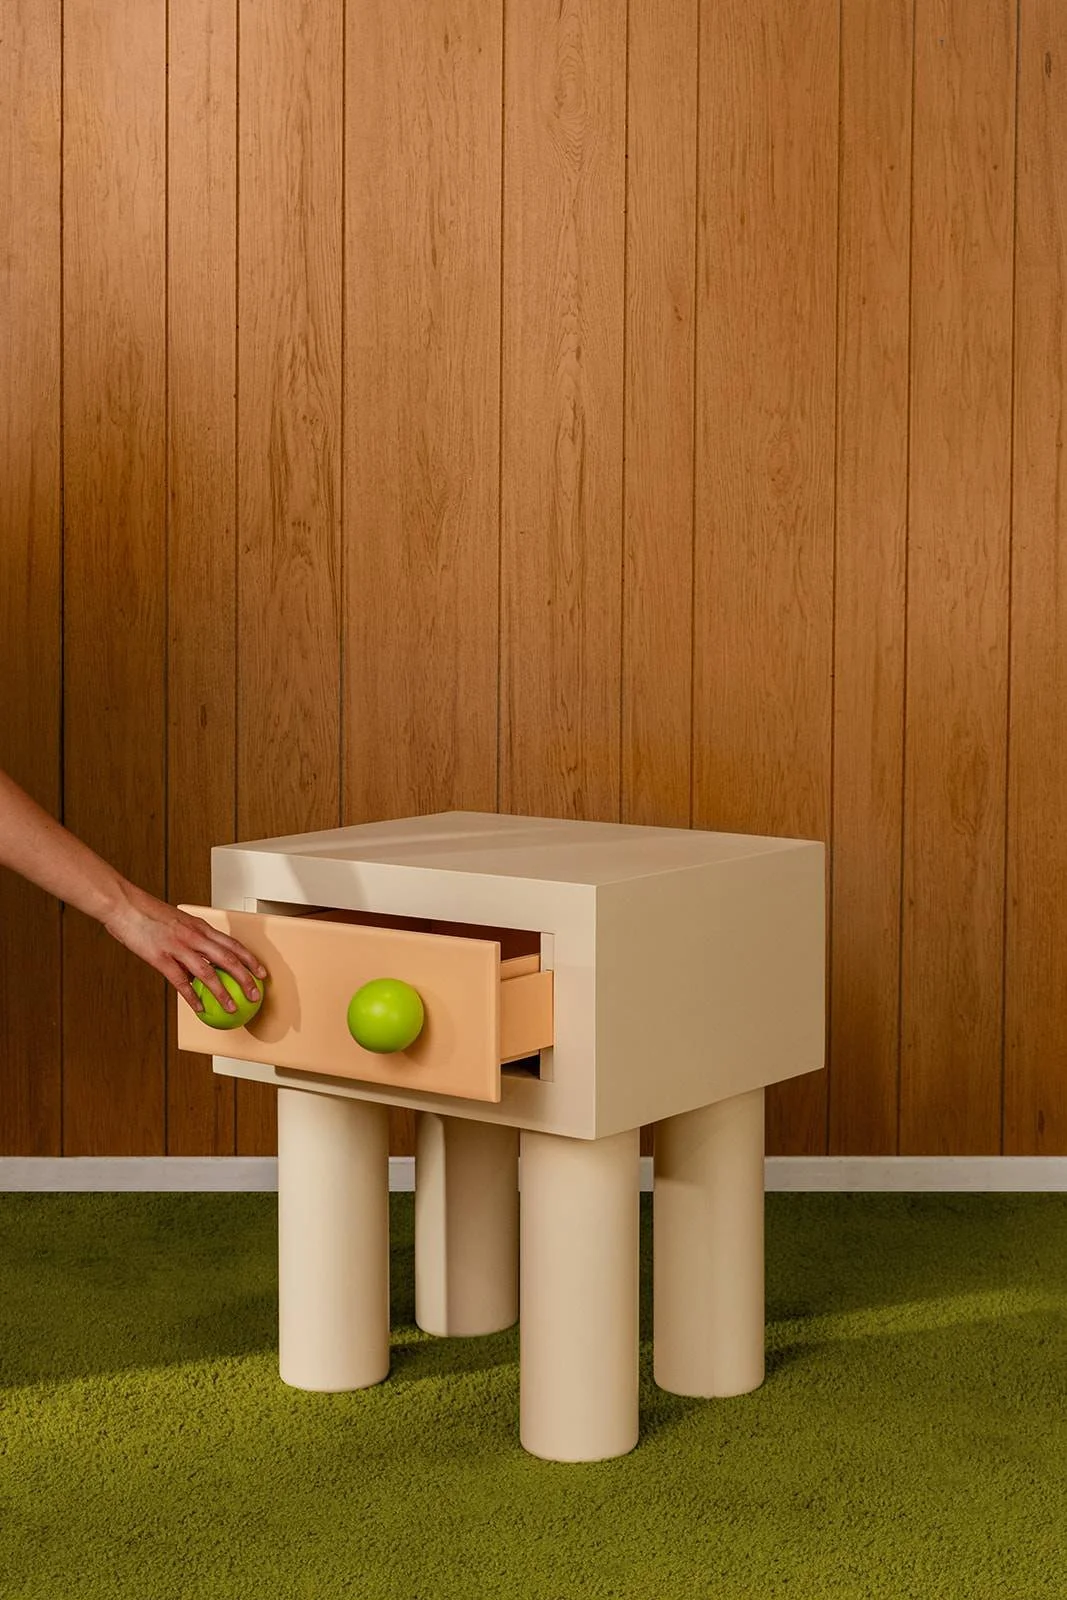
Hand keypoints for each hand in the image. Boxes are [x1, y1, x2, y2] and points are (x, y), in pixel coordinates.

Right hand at [103, 883, 267, 1013]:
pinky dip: (192, 997)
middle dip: (246, 979)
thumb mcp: (177, 921)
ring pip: (208, 973)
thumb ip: (191, 938)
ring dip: (223, 993)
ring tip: (232, 1008)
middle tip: (255, 995)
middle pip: (228, 960)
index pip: (233, 945)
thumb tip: (201, 958)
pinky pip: (180, 982)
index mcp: (200, 926)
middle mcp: (194, 936)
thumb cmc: (148, 912)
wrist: (124, 905)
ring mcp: (178, 947)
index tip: (262, 973)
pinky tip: (199, 1008)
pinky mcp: (161, 958)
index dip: (250, 960)